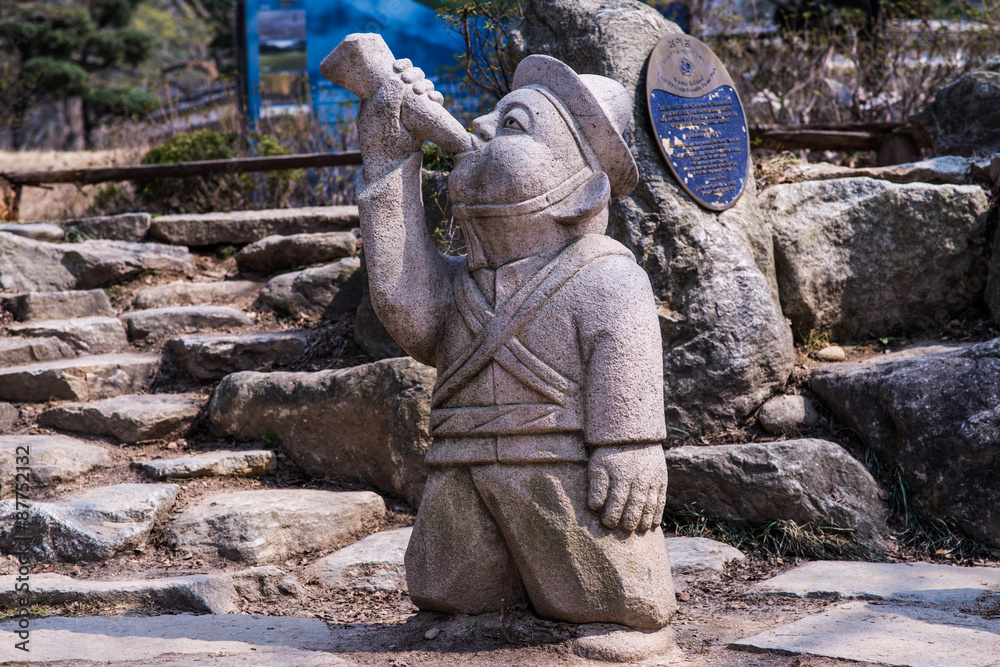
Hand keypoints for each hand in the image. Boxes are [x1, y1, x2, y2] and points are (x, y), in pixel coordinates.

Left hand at [356, 58, 443, 180]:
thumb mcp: (379, 118)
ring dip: (426, 85)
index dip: (400, 65)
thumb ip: (387, 97)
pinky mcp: (424, 119)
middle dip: (415, 74)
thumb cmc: (381, 144)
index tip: (398, 66)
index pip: (392, 72)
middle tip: (411, 81)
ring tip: (423, 92)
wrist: (394, 168)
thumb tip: (397, 78)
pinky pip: (433, 104)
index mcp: (381, 96)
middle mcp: (397, 100)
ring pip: (424, 88)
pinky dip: (436, 98)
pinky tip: (435, 100)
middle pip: (411, 77)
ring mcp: (411, 109)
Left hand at [587, 444, 667, 532]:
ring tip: (638, 529)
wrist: (634, 433)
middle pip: (635, 505)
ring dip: (644, 520)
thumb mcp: (598, 464)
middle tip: (623, 529)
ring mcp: (652, 479)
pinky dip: (657, 513)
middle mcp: (639, 478)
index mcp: (621, 475)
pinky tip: (652, 524)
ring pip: (650, 504)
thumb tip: (595, 507)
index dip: (612, 516)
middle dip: (629, 521)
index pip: (616, 501)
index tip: (607, 524)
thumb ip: (596, 486)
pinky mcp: (662, 479)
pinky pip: (661, 499)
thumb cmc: (610, 452)